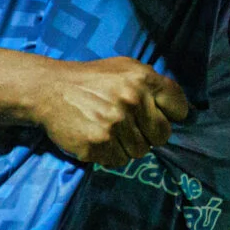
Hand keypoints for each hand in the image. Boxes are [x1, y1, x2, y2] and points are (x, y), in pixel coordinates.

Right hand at [30, 57, 190, 166]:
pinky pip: (119, 161)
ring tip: (110, 130)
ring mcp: (115, 123)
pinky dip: (110, 154)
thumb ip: (152, 84)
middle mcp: (132, 99)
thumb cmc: (91, 79)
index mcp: (143, 78)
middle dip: (150, 134)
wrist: (49, 89)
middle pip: (162, 135)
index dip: (171, 115)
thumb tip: (181, 110)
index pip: (178, 107)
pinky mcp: (98, 144)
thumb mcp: (124, 68)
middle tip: (131, 126)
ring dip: (128, 145)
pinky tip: (98, 138)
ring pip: (141, 151)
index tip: (161, 116)